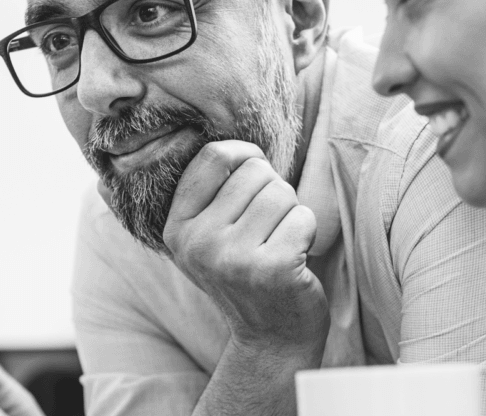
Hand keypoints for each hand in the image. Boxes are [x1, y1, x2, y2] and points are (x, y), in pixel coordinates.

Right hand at [163, 140, 328, 355]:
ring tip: (278, 244)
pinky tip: (295, 259)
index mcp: (177, 228)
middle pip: (255, 172)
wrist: (271, 340)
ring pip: (282, 192)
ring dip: (291, 214)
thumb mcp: (209, 237)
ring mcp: (233, 258)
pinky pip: (304, 217)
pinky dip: (308, 233)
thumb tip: (237, 145)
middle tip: (267, 230)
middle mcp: (198, 243)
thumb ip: (212, 193)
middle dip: (273, 192)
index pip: (215, 157)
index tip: (255, 178)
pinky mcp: (272, 269)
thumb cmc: (247, 274)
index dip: (246, 156)